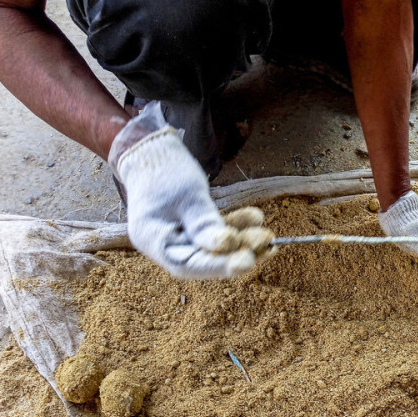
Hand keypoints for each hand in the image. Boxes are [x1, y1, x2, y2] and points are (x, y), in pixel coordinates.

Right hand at [110, 103, 274, 278]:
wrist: (151, 150)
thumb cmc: (164, 169)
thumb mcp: (188, 195)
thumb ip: (205, 223)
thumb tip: (227, 247)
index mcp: (153, 239)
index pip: (189, 264)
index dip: (219, 266)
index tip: (248, 261)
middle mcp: (164, 245)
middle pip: (204, 259)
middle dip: (237, 252)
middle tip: (265, 242)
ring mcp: (177, 237)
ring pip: (213, 247)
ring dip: (241, 240)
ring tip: (266, 233)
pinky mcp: (190, 228)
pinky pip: (214, 233)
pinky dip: (234, 226)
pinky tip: (255, 218)